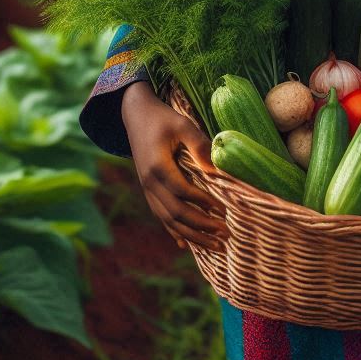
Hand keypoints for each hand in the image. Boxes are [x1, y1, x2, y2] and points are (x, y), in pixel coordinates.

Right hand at [121, 80, 229, 253]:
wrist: (136, 114)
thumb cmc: (163, 118)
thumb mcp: (183, 125)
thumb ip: (199, 145)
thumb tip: (217, 170)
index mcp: (158, 167)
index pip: (182, 192)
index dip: (203, 203)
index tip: (223, 210)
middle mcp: (149, 183)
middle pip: (175, 214)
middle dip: (201, 227)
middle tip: (224, 235)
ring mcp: (147, 188)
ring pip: (168, 220)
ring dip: (191, 234)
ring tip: (213, 245)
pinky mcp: (148, 189)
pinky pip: (160, 215)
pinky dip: (174, 231)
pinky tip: (185, 244)